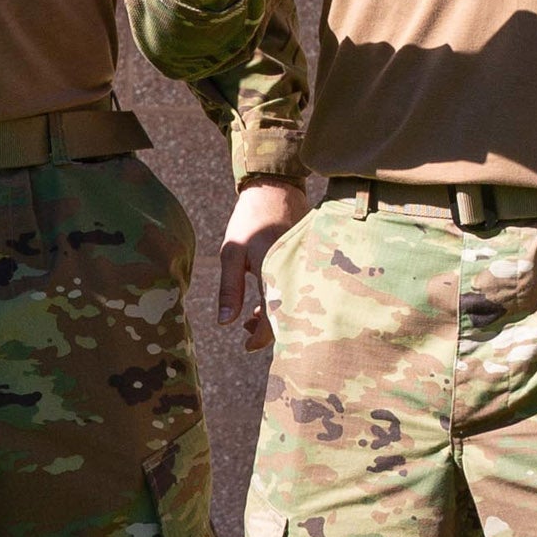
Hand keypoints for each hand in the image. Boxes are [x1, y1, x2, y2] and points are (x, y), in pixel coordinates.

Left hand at [215, 178, 309, 352]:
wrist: (276, 190)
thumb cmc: (249, 221)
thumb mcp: (232, 255)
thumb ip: (230, 290)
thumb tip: (225, 323)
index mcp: (276, 275)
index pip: (275, 320)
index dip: (261, 338)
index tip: (246, 346)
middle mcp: (296, 275)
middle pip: (289, 317)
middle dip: (268, 331)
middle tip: (245, 331)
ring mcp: (307, 270)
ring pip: (295, 305)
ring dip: (275, 316)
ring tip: (251, 318)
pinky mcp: (311, 265)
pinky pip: (300, 291)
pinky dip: (284, 301)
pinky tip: (267, 302)